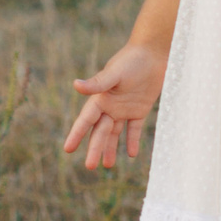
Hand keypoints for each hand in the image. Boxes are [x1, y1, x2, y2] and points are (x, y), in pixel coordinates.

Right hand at [63, 41, 166, 167]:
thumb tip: (74, 85)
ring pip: (114, 133)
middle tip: (90, 167)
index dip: (77, 135)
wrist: (152, 53)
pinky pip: (133, 129)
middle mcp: (109, 106)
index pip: (86, 121)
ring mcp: (124, 108)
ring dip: (111, 148)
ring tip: (107, 166)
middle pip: (100, 131)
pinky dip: (132, 141)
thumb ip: (96, 83)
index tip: (68, 149)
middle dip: (94, 148)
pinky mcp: (139, 109)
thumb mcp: (113, 73)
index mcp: (100, 98)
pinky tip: (132, 154)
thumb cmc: (131, 60)